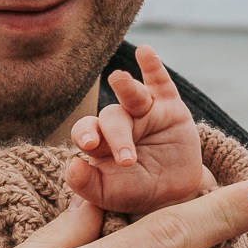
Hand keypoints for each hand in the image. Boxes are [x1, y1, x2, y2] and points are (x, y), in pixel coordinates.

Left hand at [66, 51, 213, 214]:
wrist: (176, 194)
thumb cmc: (136, 192)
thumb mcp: (110, 195)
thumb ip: (86, 184)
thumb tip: (71, 167)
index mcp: (99, 141)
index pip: (86, 130)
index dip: (85, 133)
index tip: (90, 145)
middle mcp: (119, 121)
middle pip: (112, 117)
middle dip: (118, 136)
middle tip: (128, 159)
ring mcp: (144, 111)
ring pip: (132, 95)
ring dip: (125, 86)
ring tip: (118, 79)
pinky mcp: (170, 106)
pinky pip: (160, 82)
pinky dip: (153, 66)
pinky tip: (145, 52)